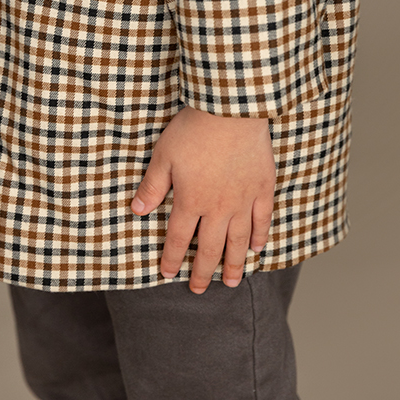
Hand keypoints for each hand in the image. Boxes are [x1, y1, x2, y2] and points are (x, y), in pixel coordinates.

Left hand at [130, 105, 275, 292]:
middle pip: (209, 248)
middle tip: (200, 289)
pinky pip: (262, 220)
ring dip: (233, 264)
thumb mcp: (163, 156)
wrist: (231, 110)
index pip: (178, 239)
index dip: (172, 259)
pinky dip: (259, 237)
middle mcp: (218, 208)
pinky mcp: (262, 188)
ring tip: (231, 282)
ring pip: (238, 241)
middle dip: (203, 272)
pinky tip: (256, 249)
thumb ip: (152, 187)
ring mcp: (243, 200)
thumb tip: (137, 211)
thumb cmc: (194, 130)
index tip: (168, 274)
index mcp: (191, 201)